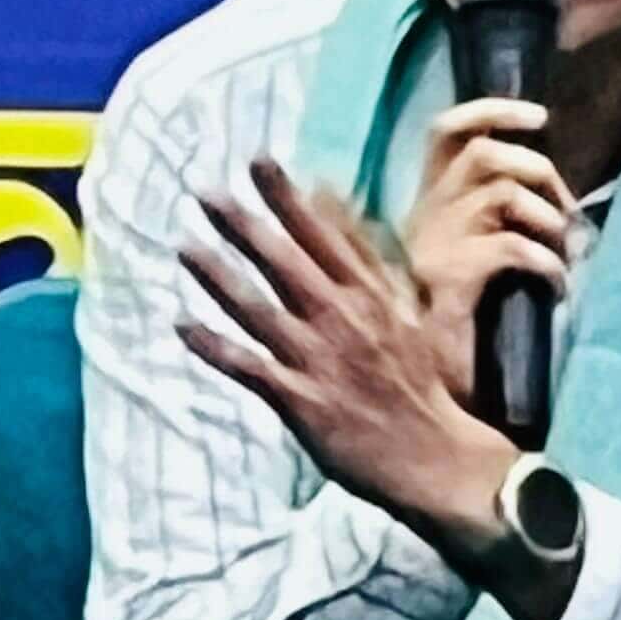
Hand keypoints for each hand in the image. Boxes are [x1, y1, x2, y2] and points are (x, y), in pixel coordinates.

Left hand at [180, 158, 511, 547]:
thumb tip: (340, 210)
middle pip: (285, 263)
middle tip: (205, 192)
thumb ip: (366, 260)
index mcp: (369, 297)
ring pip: (259, 309)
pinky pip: (249, 367)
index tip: (258, 161)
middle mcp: (341, 320)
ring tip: (184, 247)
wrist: (438, 459)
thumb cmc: (420, 383)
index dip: (288, 198)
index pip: (323, 236)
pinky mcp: (300, 400)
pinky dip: (215, 347)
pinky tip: (182, 326)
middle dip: (245, 225)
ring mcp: (318, 360)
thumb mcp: (403, 312)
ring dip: (219, 278)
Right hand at [401, 97, 577, 403]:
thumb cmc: (453, 340)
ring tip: (562, 252)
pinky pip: (509, 246)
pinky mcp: (449, 280)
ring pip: (498, 192)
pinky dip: (546, 262)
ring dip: (546, 217)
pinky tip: (556, 287)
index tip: (540, 116)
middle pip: (480, 153)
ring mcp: (430, 247)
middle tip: (564, 212)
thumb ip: (493, 229)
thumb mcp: (469, 269)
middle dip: (537, 170)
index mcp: (424, 208)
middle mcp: (421, 218)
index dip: (492, 111)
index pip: (446, 132)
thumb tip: (556, 201)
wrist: (422, 401)